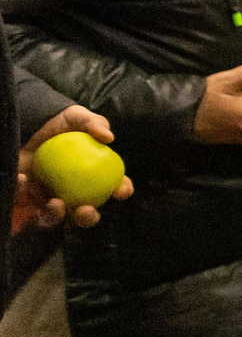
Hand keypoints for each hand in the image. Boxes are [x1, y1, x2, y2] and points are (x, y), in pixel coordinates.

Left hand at [15, 105, 130, 228]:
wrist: (29, 125)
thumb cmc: (59, 123)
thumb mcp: (77, 117)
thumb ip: (94, 122)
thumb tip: (109, 137)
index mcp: (95, 176)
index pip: (116, 186)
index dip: (122, 190)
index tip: (121, 190)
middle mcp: (75, 192)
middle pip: (86, 214)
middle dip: (88, 218)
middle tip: (86, 210)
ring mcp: (49, 197)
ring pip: (55, 217)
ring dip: (57, 215)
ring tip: (56, 203)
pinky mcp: (25, 197)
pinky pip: (23, 200)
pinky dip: (23, 190)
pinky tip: (23, 178)